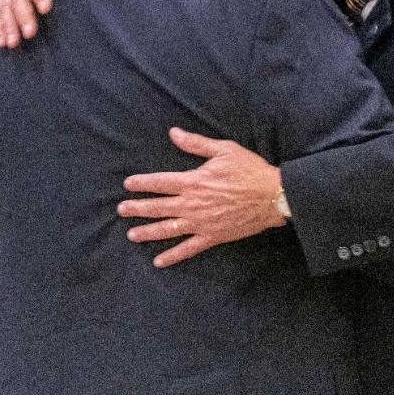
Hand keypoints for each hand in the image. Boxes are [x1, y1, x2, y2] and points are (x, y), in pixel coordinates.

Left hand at [118, 128, 285, 266]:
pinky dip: (172, 256)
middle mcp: (192, 204)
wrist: (272, 196)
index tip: (128, 184)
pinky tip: (158, 261)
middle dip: (137, 208)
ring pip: (167, 229)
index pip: (160, 182)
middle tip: (121, 209)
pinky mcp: (211, 236)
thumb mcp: (224, 150)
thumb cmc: (249, 170)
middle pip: (158, 207)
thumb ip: (196, 143)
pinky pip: (188, 248)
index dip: (142, 183)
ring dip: (148, 232)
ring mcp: (200, 223)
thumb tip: (174, 133)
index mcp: (193, 181)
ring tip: (132, 234)